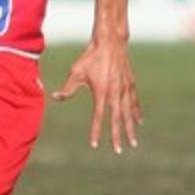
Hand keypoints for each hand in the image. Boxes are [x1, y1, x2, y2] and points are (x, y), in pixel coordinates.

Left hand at [51, 37, 141, 153]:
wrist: (110, 43)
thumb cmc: (90, 58)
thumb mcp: (76, 72)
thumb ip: (68, 88)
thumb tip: (55, 97)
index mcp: (101, 92)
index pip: (98, 117)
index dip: (96, 131)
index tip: (95, 144)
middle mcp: (116, 93)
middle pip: (117, 119)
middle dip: (118, 136)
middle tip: (119, 151)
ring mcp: (125, 88)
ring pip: (128, 113)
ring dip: (130, 128)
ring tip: (134, 142)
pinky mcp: (131, 83)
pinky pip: (134, 102)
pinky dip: (136, 113)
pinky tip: (139, 122)